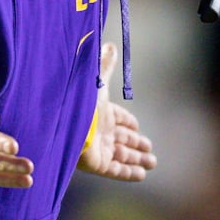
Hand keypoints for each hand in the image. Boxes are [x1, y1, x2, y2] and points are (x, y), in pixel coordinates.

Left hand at [77, 42, 156, 180]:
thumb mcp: (96, 81)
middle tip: (150, 148)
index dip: (128, 122)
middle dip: (137, 143)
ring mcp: (101, 149)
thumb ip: (105, 66)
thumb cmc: (81, 101)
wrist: (67, 123)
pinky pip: (118, 170)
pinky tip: (142, 175)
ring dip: (138, 159)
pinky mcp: (98, 164)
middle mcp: (102, 132)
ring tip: (152, 162)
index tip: (137, 126)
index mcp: (102, 113)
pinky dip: (130, 173)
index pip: (119, 119)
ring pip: (124, 155)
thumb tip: (109, 45)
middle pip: (124, 139)